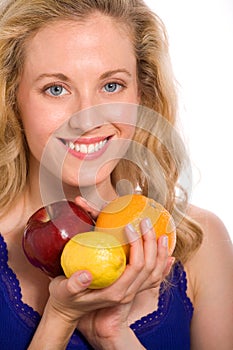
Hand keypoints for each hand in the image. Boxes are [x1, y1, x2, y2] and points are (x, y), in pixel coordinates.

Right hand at [75, 218, 173, 343]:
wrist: (68, 312)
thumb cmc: (64, 299)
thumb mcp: (63, 291)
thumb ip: (73, 284)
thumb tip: (86, 274)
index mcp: (114, 293)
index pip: (135, 266)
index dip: (136, 245)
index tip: (128, 227)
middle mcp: (126, 293)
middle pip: (148, 267)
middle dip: (150, 242)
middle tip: (146, 222)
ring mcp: (129, 292)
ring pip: (154, 273)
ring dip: (159, 253)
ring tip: (161, 234)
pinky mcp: (128, 288)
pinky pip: (151, 278)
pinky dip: (161, 266)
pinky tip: (168, 256)